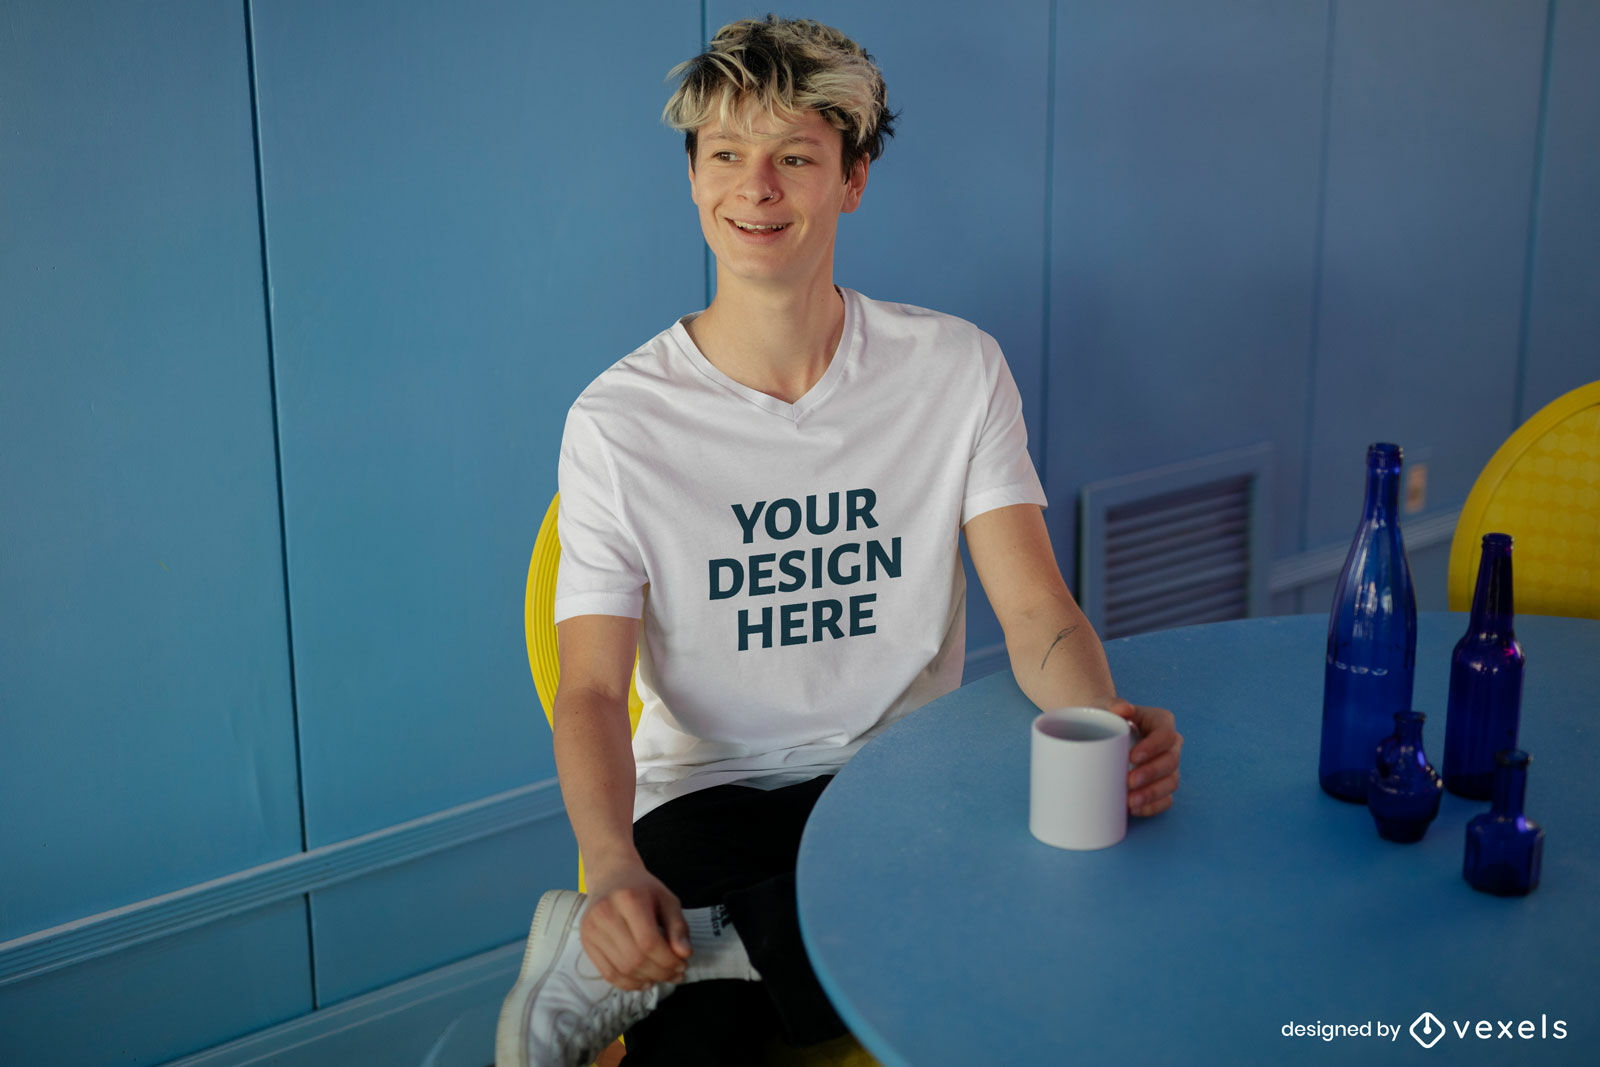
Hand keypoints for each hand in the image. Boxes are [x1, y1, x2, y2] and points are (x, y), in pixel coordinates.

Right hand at [579, 865, 691, 989]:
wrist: (610, 876)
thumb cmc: (643, 888)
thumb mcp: (667, 899)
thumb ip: (678, 926)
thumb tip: (684, 954)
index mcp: (629, 899)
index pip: (649, 942)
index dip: (668, 960)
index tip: (682, 964)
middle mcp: (605, 913)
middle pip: (635, 958)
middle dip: (660, 972)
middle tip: (675, 974)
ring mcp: (592, 929)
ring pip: (622, 969)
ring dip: (646, 979)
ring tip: (662, 977)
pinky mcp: (586, 941)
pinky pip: (607, 973)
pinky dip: (627, 983)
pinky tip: (643, 981)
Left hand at [1108, 698, 1180, 816]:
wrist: (1099, 731)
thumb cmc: (1105, 717)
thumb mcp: (1106, 706)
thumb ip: (1114, 704)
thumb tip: (1124, 709)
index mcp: (1161, 722)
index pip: (1165, 735)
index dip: (1153, 748)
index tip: (1132, 757)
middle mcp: (1170, 745)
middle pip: (1171, 761)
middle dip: (1151, 773)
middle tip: (1129, 781)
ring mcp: (1168, 766)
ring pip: (1171, 782)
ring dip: (1152, 794)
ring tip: (1131, 801)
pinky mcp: (1162, 784)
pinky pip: (1166, 799)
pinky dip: (1152, 806)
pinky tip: (1135, 809)